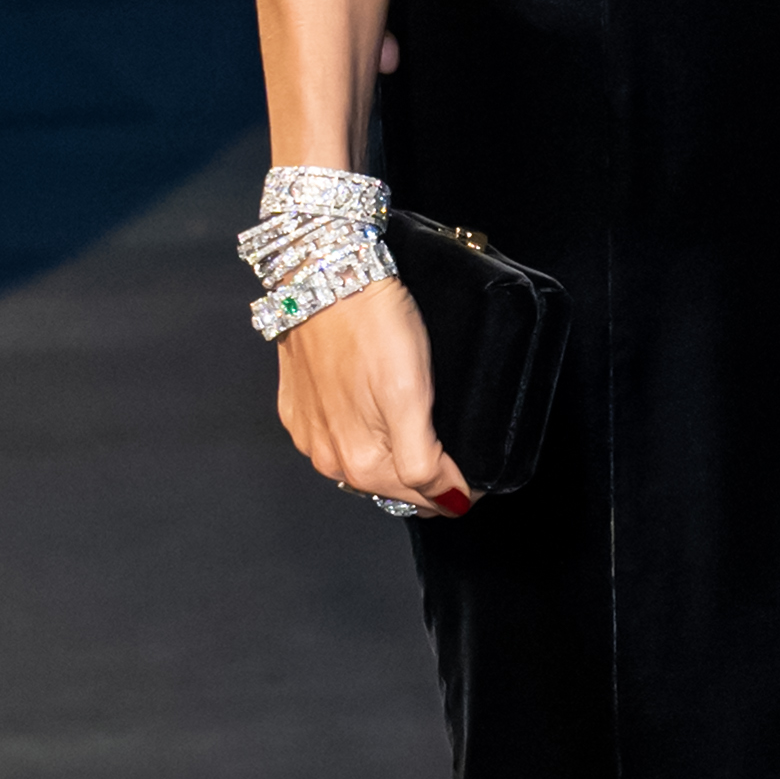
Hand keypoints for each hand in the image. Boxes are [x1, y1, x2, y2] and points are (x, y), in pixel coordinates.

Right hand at [274, 276, 470, 514]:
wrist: (325, 276)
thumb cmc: (373, 326)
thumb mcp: (411, 397)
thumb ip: (424, 460)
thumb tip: (449, 502)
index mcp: (361, 462)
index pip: (424, 498)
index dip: (458, 490)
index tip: (481, 475)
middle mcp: (330, 459)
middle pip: (393, 487)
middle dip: (428, 480)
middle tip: (458, 454)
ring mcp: (310, 435)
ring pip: (365, 466)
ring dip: (395, 461)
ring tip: (424, 433)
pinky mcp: (299, 409)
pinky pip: (338, 438)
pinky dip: (364, 436)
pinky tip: (379, 414)